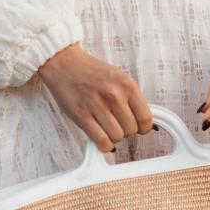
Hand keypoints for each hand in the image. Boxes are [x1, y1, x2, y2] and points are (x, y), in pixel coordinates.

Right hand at [37, 43, 153, 152]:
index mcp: (127, 84)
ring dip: (114, 137)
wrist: (64, 64)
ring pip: (117, 137)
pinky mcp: (82, 116)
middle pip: (131, 130)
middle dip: (126, 131)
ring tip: (108, 128)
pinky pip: (101, 141)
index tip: (139, 128)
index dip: (144, 128)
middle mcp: (114, 95)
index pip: (145, 118)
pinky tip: (101, 138)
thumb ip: (131, 97)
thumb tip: (143, 120)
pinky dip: (104, 145)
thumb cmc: (91, 71)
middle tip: (118, 124)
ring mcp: (98, 106)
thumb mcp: (118, 77)